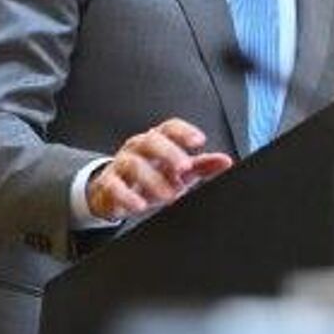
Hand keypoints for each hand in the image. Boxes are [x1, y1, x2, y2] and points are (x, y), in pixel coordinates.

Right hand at [86, 118, 231, 222]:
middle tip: (184, 169)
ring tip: (169, 195)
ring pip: (133, 164)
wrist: (115, 192)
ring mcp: (121, 164)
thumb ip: (202, 165)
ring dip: (152, 179)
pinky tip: (140, 205)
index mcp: (156, 140)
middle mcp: (137, 147)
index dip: (183, 132)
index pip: (169, 128)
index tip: (199, 141)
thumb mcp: (178, 171)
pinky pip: (114, 186)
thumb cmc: (151, 176)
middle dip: (169, 153)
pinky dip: (127, 196)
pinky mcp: (108, 184)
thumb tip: (225, 161)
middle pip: (151, 141)